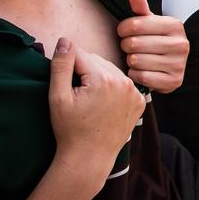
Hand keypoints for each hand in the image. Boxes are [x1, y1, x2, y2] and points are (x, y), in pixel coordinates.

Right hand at [48, 38, 145, 162]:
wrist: (89, 158)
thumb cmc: (70, 130)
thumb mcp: (58, 97)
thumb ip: (61, 66)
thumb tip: (65, 40)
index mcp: (103, 78)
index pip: (81, 54)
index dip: (68, 67)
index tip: (66, 85)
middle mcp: (124, 81)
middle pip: (98, 61)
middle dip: (85, 71)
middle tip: (77, 95)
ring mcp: (135, 92)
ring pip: (111, 71)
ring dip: (99, 78)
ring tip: (89, 100)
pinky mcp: (140, 101)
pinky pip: (123, 85)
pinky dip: (113, 89)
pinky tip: (103, 104)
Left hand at [117, 0, 189, 92]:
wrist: (169, 66)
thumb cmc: (154, 40)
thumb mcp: (149, 23)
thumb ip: (140, 8)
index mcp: (175, 25)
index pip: (135, 24)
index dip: (123, 29)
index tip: (123, 32)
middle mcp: (181, 44)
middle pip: (134, 44)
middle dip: (126, 46)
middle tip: (129, 47)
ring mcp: (179, 63)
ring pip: (137, 61)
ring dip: (130, 61)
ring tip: (136, 58)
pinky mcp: (174, 81)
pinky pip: (142, 77)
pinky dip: (135, 75)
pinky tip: (140, 71)